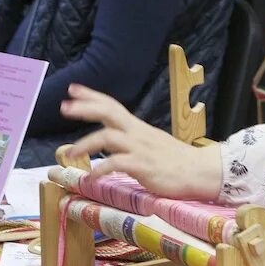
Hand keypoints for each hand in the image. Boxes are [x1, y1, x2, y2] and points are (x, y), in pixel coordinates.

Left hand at [58, 84, 222, 199]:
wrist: (201, 172)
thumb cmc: (176, 160)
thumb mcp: (151, 142)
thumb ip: (131, 139)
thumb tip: (111, 140)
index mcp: (137, 127)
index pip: (112, 105)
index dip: (91, 96)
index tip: (72, 89)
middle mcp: (137, 133)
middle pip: (108, 113)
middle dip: (84, 108)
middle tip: (64, 107)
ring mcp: (140, 149)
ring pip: (108, 138)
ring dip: (86, 143)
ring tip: (71, 153)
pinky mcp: (144, 167)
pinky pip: (118, 163)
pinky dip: (102, 168)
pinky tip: (93, 176)